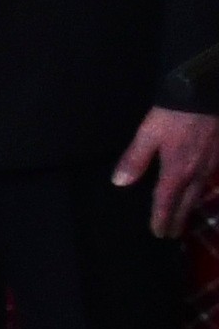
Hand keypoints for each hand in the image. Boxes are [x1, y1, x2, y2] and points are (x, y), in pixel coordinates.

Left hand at [122, 103, 218, 238]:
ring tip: (184, 218)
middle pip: (186, 202)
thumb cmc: (173, 114)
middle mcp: (196, 172)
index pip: (166, 201)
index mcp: (176, 170)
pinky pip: (209, 180)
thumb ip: (134, 159)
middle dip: (178, 219)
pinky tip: (200, 191)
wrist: (203, 94)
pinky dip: (202, 191)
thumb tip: (119, 182)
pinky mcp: (217, 154)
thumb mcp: (148, 135)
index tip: (158, 233)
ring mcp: (210, 164)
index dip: (161, 218)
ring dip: (191, 207)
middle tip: (172, 234)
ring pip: (200, 193)